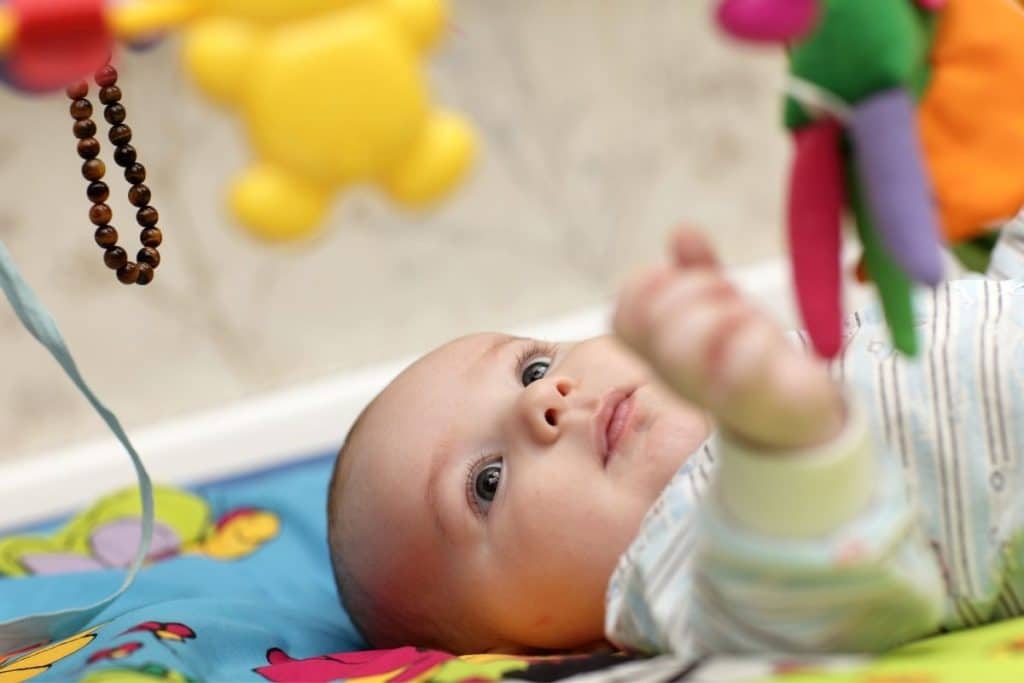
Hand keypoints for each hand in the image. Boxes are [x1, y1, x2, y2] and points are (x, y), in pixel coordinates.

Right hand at [613, 228, 844, 450]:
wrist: (794, 415)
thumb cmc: (747, 355)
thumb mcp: (722, 305)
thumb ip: (698, 269)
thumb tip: (682, 231)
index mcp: (660, 352)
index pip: (623, 317)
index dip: (647, 286)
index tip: (684, 276)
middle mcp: (677, 375)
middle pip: (658, 324)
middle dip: (696, 290)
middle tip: (728, 293)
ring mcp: (711, 393)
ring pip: (689, 345)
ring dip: (725, 312)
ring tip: (748, 316)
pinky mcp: (756, 402)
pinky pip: (742, 366)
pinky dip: (753, 339)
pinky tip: (766, 339)